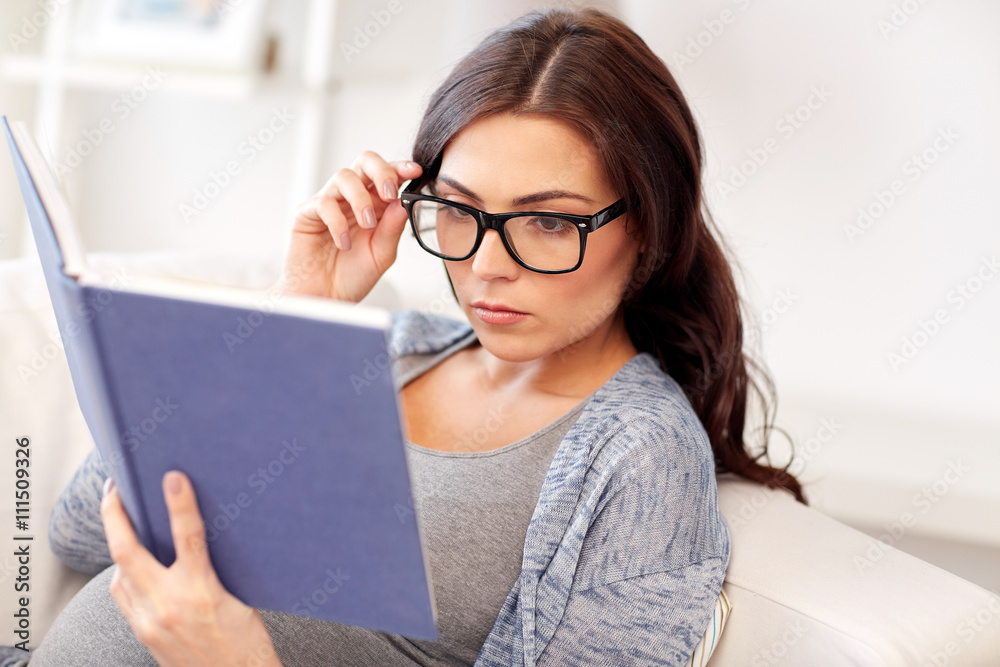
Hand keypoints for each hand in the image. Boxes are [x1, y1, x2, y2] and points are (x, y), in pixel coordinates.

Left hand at [101, 472, 281, 666]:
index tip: (174, 478)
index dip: (180, 504)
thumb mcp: (242, 597)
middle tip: (114, 490)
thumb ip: (217, 568)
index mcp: (202, 593)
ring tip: (122, 523)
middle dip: (114, 516)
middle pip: (128, 553)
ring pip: (118, 575)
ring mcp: (150, 623)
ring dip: (117, 545)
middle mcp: (169, 606)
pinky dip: (124, 576)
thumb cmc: (246, 643)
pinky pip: (123, 597)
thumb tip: (203, 536)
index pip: (187, 537)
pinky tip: (133, 567)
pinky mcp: (144, 634)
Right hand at [277, 152, 422, 302]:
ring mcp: (329, 203)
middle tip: (389, 193)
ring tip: (366, 225)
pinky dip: (338, 222)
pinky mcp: (307, 213)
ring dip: (361, 198)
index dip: (400, 168)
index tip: (414, 171)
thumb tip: (404, 201)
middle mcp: (352, 199)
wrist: (326, 299)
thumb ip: (392, 229)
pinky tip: (343, 243)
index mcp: (375, 205)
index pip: (387, 175)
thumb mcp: (382, 255)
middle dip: (381, 171)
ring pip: (344, 176)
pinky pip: (324, 203)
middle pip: (365, 162)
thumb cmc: (353, 277)